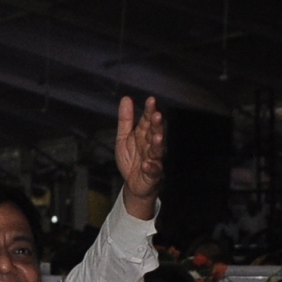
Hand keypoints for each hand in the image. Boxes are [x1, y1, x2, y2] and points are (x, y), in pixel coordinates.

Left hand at [116, 96, 163, 219]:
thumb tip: (126, 98)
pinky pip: (153, 171)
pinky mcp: (153, 175)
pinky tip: (147, 164)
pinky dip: (150, 168)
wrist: (133, 184)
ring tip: (158, 137)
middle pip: (156, 133)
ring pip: (158, 151)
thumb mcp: (123, 138)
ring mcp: (154, 159)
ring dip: (158, 144)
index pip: (148, 120)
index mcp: (144, 134)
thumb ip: (125, 120)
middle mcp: (151, 145)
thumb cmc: (131, 159)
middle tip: (157, 116)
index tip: (151, 100)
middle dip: (157, 125)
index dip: (150, 111)